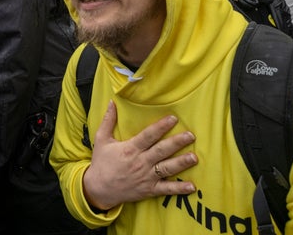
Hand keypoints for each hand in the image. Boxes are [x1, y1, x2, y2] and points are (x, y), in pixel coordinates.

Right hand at [83, 100, 197, 210]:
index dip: (161, 127)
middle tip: (190, 136)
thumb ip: (108, 121)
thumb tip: (111, 102)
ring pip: (166, 168)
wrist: (98, 189)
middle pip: (161, 150)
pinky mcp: (149, 190)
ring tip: (194, 157)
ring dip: (181, 163)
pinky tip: (191, 187)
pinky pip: (166, 189)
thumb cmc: (101, 163)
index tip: (173, 119)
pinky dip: (179, 189)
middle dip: (177, 143)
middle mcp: (140, 162)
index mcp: (130, 148)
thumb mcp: (101, 139)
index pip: (148, 135)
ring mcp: (146, 177)